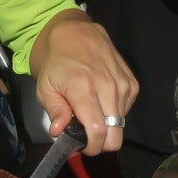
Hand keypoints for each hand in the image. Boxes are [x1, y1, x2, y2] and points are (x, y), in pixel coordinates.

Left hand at [27, 10, 137, 155]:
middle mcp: (109, 87)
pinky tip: (100, 99)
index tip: (80, 145)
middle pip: (115, 135)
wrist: (74, 30)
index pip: (98, 132)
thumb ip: (55, 111)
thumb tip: (60, 133)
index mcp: (85, 89)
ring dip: (106, 125)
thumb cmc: (55, 60)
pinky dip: (114, 111)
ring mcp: (124, 84)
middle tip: (85, 132)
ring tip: (90, 110)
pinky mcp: (132, 82)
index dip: (90, 147)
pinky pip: (126, 110)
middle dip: (100, 141)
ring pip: (121, 125)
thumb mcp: (45, 86)